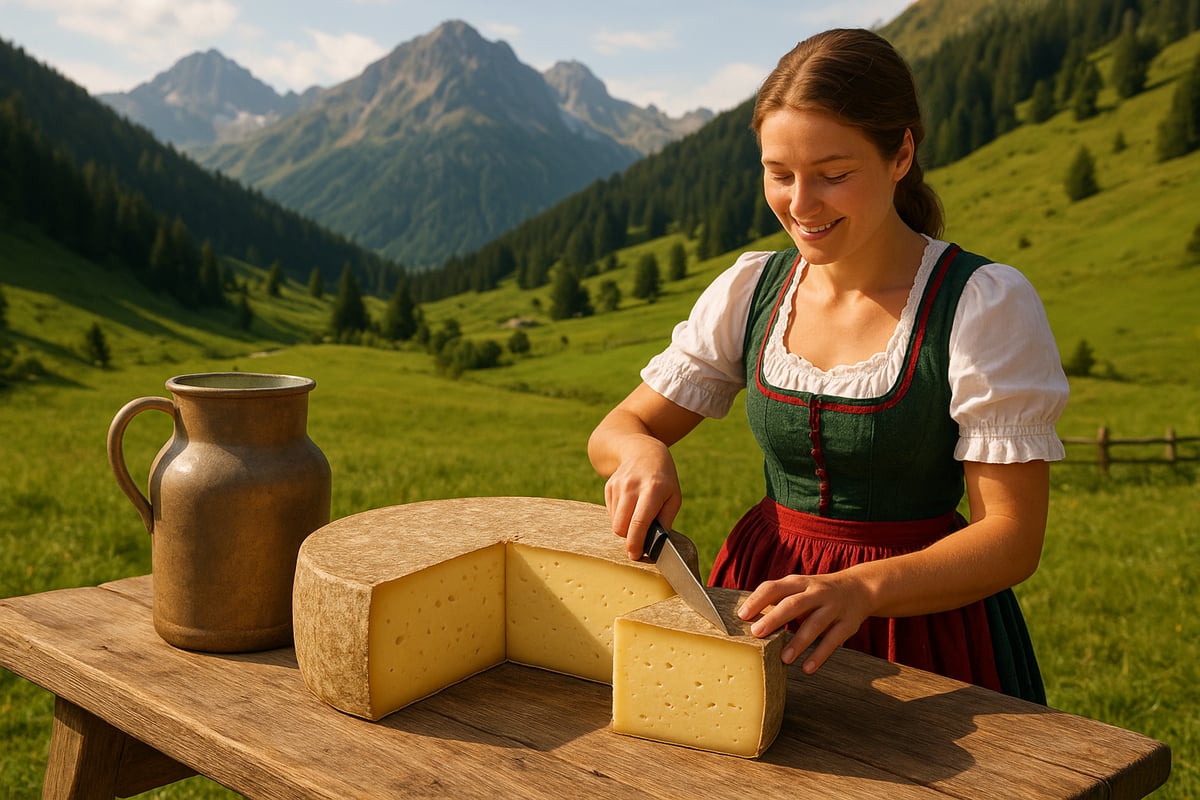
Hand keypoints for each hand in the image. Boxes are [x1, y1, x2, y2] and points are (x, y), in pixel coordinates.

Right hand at [602, 437, 682, 558]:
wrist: (643, 451)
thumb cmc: (664, 479)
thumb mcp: (674, 497)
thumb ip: (666, 520)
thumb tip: (656, 544)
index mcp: (652, 490)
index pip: (639, 522)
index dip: (636, 542)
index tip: (634, 556)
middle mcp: (631, 487)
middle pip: (621, 526)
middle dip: (629, 538)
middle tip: (639, 540)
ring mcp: (617, 486)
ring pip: (614, 522)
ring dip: (625, 527)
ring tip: (638, 516)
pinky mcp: (609, 487)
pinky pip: (611, 513)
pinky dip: (620, 516)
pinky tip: (630, 505)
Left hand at [737, 570, 872, 673]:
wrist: (859, 588)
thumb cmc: (817, 593)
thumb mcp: (799, 589)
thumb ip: (777, 600)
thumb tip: (747, 618)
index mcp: (798, 583)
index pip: (774, 587)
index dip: (757, 600)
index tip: (742, 615)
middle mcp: (816, 592)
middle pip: (793, 604)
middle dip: (774, 618)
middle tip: (756, 633)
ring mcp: (833, 608)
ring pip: (815, 624)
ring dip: (798, 642)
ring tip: (784, 658)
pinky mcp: (847, 624)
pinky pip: (833, 640)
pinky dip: (820, 655)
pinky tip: (807, 668)